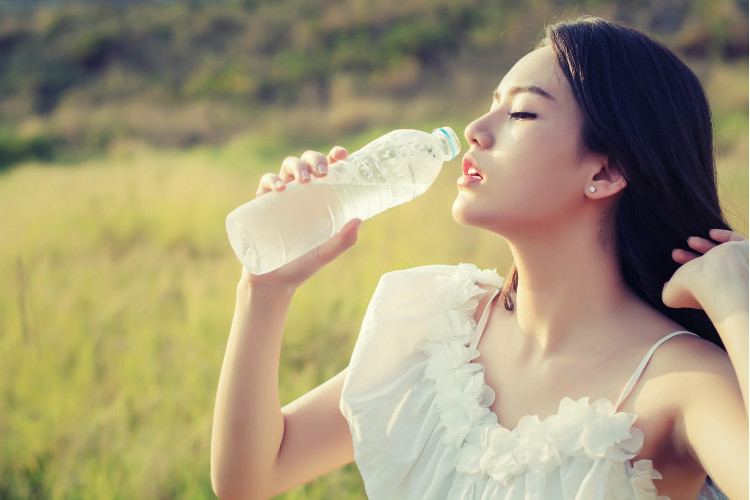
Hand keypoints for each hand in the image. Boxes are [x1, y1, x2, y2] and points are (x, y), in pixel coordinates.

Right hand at [241, 146, 360, 290]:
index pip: (327, 171)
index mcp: (318, 199)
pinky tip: (280, 189)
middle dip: (314, 159)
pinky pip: (264, 185)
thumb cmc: (302, 265)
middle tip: (323, 172)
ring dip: (296, 166)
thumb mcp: (325, 254)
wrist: (273, 282)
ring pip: (287, 168)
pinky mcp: (261, 206)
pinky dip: (271, 181)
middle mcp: (300, 194)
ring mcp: (280, 198)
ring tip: (304, 180)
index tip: (341, 154)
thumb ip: (342, 241)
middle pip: (307, 163)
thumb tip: (359, 220)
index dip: (333, 157)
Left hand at [663, 229, 748, 310]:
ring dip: (705, 246)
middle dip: (691, 258)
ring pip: (723, 255)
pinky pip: (740, 243)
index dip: (684, 274)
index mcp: (712, 293)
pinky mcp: (747, 252)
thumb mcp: (672, 295)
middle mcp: (728, 281)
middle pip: (709, 268)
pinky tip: (710, 232)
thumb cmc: (695, 289)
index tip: (674, 265)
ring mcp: (740, 267)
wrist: (720, 279)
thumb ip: (667, 291)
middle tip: (676, 253)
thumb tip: (666, 286)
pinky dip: (726, 236)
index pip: (700, 283)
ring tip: (690, 241)